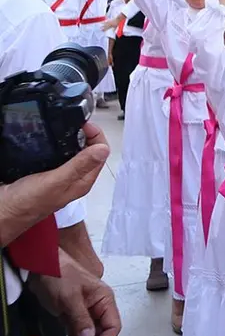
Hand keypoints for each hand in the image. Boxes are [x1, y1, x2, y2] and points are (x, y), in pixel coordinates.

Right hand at [0, 128, 108, 246]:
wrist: (2, 211)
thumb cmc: (27, 203)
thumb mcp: (56, 181)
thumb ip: (79, 166)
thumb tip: (103, 149)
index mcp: (82, 181)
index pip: (100, 154)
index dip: (97, 136)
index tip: (85, 125)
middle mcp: (73, 178)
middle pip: (88, 151)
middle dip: (85, 135)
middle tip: (75, 123)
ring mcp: (59, 175)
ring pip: (72, 152)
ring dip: (71, 139)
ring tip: (65, 127)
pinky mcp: (44, 172)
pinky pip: (56, 155)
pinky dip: (56, 145)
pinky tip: (51, 139)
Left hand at [29, 250, 120, 335]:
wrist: (41, 264)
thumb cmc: (59, 272)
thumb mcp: (70, 296)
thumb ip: (81, 318)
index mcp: (104, 299)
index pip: (112, 327)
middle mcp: (98, 307)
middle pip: (101, 335)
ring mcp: (85, 312)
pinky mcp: (72, 315)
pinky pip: (78, 335)